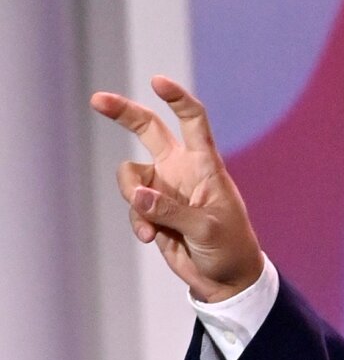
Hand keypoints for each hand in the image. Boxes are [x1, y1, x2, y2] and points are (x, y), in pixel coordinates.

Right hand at [90, 76, 262, 301]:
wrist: (225, 277)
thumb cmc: (229, 247)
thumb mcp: (206, 229)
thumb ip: (170, 211)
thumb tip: (136, 194)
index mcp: (206, 164)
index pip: (193, 121)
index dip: (177, 99)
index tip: (158, 82)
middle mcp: (182, 168)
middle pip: (149, 130)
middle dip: (123, 113)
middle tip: (97, 99)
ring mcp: (164, 187)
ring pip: (130, 176)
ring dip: (132, 198)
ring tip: (151, 227)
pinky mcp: (152, 209)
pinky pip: (132, 207)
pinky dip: (137, 221)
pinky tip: (151, 238)